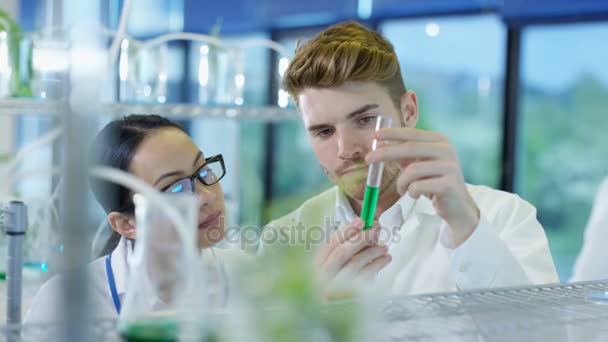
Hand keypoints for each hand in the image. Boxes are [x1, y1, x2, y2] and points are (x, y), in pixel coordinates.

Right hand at [315, 218, 391, 296]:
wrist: (324, 315)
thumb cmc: (330, 289)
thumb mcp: (330, 270)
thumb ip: (343, 252)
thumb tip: (365, 233)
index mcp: (315, 268)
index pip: (330, 244)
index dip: (347, 230)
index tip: (361, 221)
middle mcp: (321, 278)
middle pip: (342, 252)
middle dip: (362, 238)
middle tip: (377, 229)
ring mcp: (334, 291)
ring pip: (355, 264)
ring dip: (372, 252)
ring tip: (384, 247)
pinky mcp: (348, 300)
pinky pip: (364, 279)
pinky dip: (376, 266)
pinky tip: (384, 260)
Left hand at [366, 127, 479, 247]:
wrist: (457, 207)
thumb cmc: (434, 182)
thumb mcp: (418, 165)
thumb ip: (402, 155)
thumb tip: (378, 145)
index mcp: (440, 141)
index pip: (412, 133)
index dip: (392, 134)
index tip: (375, 135)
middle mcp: (447, 150)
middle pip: (410, 148)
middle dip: (386, 153)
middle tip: (369, 159)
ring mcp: (450, 167)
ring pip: (412, 170)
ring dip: (401, 182)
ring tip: (402, 189)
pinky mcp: (448, 184)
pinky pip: (418, 186)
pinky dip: (411, 192)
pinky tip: (416, 196)